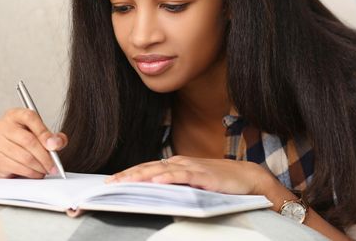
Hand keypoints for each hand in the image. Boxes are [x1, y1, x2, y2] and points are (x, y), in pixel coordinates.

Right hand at [0, 108, 67, 178]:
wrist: (8, 159)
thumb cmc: (26, 143)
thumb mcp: (42, 135)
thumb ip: (54, 137)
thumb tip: (55, 143)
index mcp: (15, 115)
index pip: (30, 118)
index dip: (44, 133)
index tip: (54, 146)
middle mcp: (2, 126)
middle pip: (28, 140)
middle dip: (45, 156)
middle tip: (54, 165)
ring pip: (24, 157)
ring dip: (39, 167)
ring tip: (46, 169)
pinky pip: (18, 167)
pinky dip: (31, 172)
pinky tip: (36, 173)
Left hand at [105, 155, 275, 195]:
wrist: (246, 177)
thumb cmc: (219, 180)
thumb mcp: (193, 182)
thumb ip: (175, 184)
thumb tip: (154, 192)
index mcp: (176, 163)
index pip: (147, 167)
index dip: (129, 174)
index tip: (111, 182)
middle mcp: (180, 162)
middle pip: (148, 167)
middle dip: (128, 176)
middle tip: (109, 184)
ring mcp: (191, 167)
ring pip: (161, 170)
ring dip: (141, 176)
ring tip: (125, 182)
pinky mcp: (203, 175)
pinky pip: (182, 176)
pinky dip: (168, 178)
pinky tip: (156, 181)